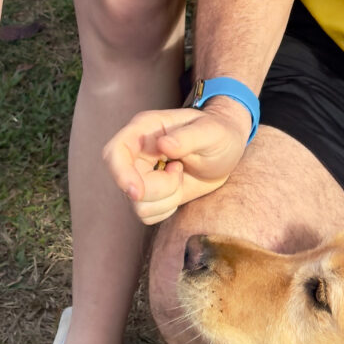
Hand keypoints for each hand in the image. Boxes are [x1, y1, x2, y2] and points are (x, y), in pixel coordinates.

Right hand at [103, 99, 253, 224]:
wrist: (228, 151)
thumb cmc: (220, 133)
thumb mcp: (211, 132)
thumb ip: (188, 137)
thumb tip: (163, 145)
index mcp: (145, 129)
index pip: (115, 152)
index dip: (120, 174)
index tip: (138, 191)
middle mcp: (138, 152)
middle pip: (127, 184)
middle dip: (158, 188)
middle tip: (180, 172)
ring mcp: (142, 174)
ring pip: (137, 204)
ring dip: (166, 198)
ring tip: (181, 177)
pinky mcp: (151, 193)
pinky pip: (147, 214)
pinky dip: (166, 209)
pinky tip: (179, 190)